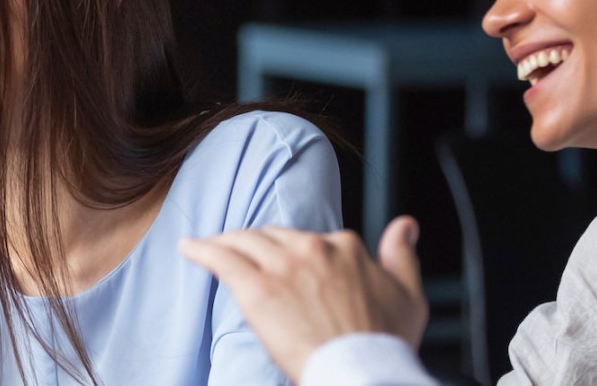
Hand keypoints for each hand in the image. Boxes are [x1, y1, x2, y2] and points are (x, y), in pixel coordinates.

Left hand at [179, 216, 426, 381]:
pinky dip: (202, 249)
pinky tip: (188, 248)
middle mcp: (313, 248)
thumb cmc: (385, 343)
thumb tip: (404, 225)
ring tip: (211, 246)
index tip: (286, 263)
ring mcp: (284, 267)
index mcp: (345, 247)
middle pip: (273, 236)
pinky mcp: (257, 289)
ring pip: (245, 241)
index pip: (309, 239)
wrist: (361, 373)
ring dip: (225, 241)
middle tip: (241, 253)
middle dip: (256, 244)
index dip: (295, 252)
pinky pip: (222, 259)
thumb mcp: (408, 295)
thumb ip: (401, 256)